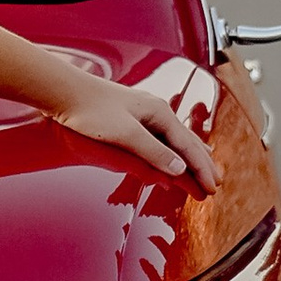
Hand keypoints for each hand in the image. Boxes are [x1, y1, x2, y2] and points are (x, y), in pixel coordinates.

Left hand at [49, 71, 220, 190]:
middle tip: (216, 184)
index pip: (188, 147)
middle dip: (203, 164)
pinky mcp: (133, 117)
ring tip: (205, 168)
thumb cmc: (91, 109)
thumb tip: (180, 169)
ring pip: (177, 138)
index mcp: (160, 114)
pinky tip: (173, 151)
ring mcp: (145, 113)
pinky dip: (175, 149)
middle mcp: (157, 111)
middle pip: (188, 142)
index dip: (202, 170)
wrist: (65, 92)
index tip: (212, 188)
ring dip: (192, 157)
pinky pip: (163, 137)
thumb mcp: (125, 134)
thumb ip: (153, 152)